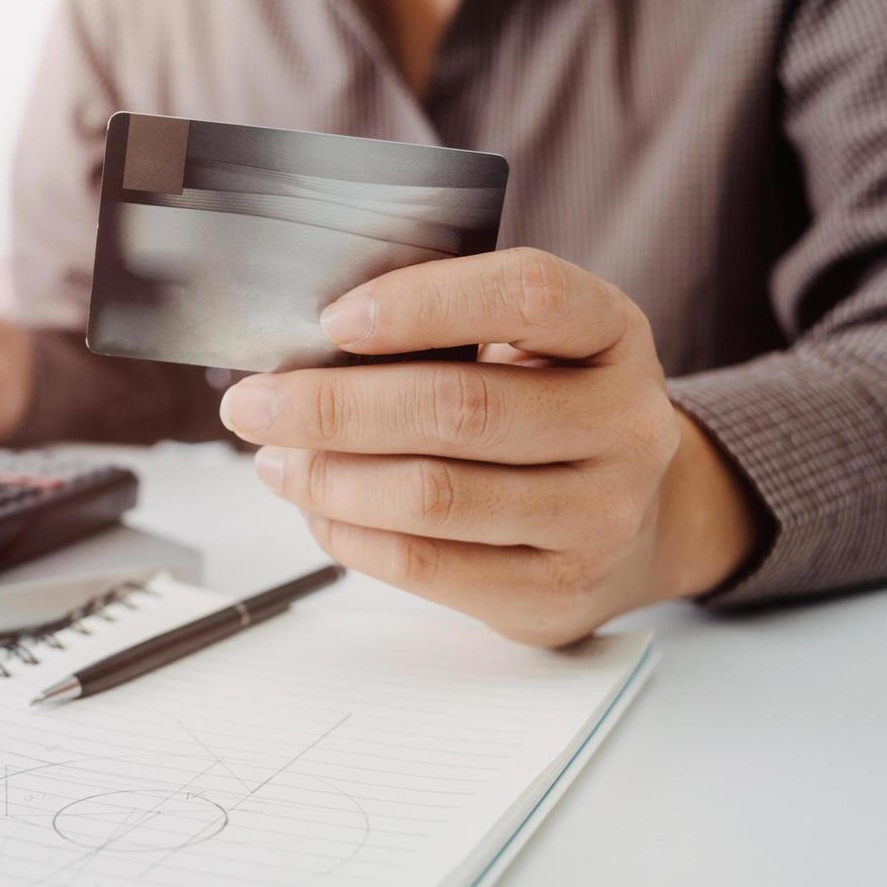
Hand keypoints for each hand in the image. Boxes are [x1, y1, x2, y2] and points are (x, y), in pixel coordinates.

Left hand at [222, 248, 759, 645]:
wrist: (635, 522)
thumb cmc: (545, 411)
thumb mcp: (527, 347)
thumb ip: (444, 335)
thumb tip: (303, 354)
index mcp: (614, 334)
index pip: (528, 295)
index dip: (422, 302)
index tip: (331, 320)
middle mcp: (624, 425)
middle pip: (461, 409)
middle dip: (333, 407)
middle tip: (251, 404)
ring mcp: (599, 516)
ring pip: (433, 496)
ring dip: (328, 477)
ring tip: (273, 459)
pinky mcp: (554, 591)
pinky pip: (425, 564)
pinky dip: (348, 533)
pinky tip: (315, 509)